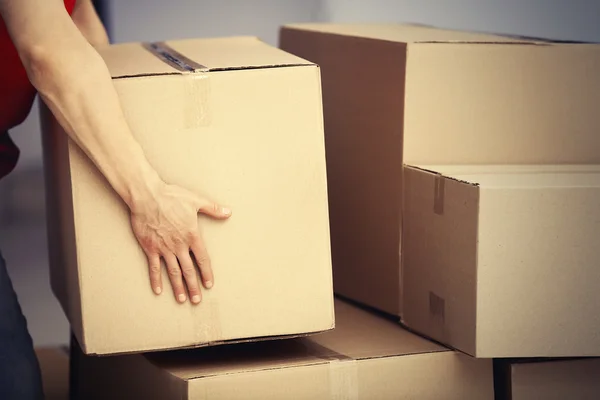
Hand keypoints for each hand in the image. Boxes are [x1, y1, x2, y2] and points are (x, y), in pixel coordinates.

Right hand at [130, 182, 230, 303]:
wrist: (147, 196)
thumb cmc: (172, 196)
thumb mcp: (196, 200)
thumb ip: (213, 208)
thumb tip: (228, 212)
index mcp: (192, 236)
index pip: (202, 259)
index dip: (206, 273)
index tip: (209, 284)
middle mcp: (179, 245)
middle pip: (189, 270)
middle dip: (193, 286)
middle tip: (197, 300)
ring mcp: (164, 248)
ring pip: (173, 271)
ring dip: (178, 286)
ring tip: (182, 299)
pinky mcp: (150, 248)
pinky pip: (153, 267)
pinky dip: (156, 279)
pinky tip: (159, 290)